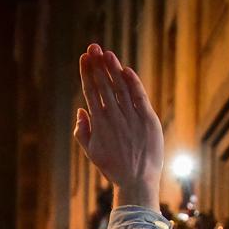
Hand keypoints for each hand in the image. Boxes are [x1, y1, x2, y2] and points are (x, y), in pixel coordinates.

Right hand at [74, 44, 163, 210]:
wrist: (137, 180)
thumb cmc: (113, 167)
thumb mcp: (92, 152)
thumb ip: (82, 131)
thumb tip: (80, 110)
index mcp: (98, 124)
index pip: (91, 92)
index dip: (87, 73)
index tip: (84, 59)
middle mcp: (114, 117)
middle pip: (104, 85)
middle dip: (97, 65)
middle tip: (93, 48)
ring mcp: (131, 117)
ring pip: (121, 87)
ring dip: (113, 68)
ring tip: (107, 54)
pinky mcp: (148, 119)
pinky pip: (139, 96)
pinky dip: (133, 82)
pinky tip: (126, 69)